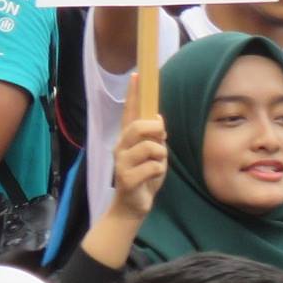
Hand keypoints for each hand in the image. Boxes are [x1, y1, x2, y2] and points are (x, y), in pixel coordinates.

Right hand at [110, 105, 168, 220]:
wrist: (132, 207)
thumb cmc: (144, 177)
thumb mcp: (153, 155)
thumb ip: (154, 138)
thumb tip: (158, 120)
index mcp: (127, 139)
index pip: (129, 112)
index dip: (133, 94)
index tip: (136, 75)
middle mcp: (120, 146)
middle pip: (139, 126)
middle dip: (156, 130)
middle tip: (161, 141)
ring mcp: (121, 162)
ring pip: (151, 147)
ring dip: (161, 157)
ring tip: (156, 166)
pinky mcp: (126, 178)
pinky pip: (154, 167)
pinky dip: (160, 172)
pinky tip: (152, 179)